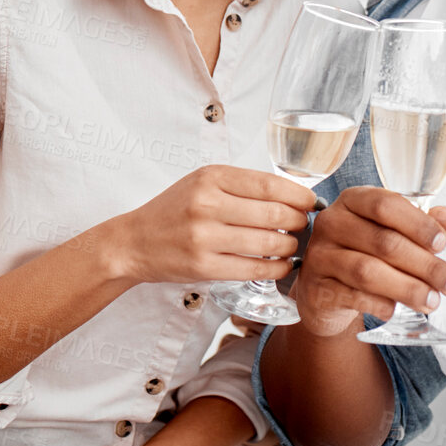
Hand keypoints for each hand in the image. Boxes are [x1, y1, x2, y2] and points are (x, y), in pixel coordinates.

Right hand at [103, 164, 317, 285]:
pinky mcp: (202, 266)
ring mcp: (204, 236)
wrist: (134, 242)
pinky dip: (275, 269)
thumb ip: (243, 186)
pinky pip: (252, 268)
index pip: (269, 184)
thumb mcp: (204, 183)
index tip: (312, 203)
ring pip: (267, 242)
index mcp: (212, 177)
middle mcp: (207, 204)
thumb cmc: (175, 210)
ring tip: (293, 246)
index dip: (299, 195)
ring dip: (289, 246)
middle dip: (298, 222)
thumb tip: (293, 195)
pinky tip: (281, 266)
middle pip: (273, 214)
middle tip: (304, 226)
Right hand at [293, 186, 445, 336]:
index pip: (385, 205)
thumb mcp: (392, 232)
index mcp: (353, 201)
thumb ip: (423, 224)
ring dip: (407, 288)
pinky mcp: (316, 289)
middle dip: (424, 265)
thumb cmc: (364, 253)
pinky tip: (396, 309)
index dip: (417, 223)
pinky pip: (352, 296)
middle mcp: (331, 223)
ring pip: (368, 271)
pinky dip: (379, 304)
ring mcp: (320, 256)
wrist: (326, 290)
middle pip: (383, 242)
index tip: (443, 242)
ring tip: (432, 301)